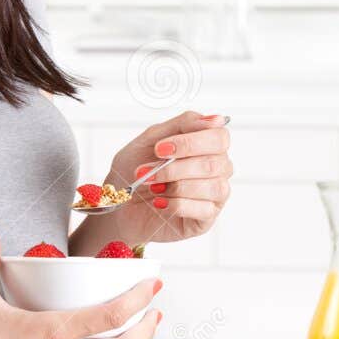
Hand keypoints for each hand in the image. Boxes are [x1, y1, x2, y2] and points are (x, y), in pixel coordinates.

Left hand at [104, 110, 231, 245]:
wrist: (118, 202)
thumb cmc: (135, 169)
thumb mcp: (151, 139)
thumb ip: (182, 124)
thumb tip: (215, 120)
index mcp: (207, 146)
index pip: (219, 138)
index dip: (192, 142)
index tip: (161, 148)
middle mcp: (217, 169)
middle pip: (215, 163)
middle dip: (176, 167)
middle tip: (148, 171)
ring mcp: (214, 195)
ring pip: (212, 187)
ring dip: (175, 186)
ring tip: (152, 187)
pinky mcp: (206, 219)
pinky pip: (202, 210)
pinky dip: (176, 205)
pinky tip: (159, 202)